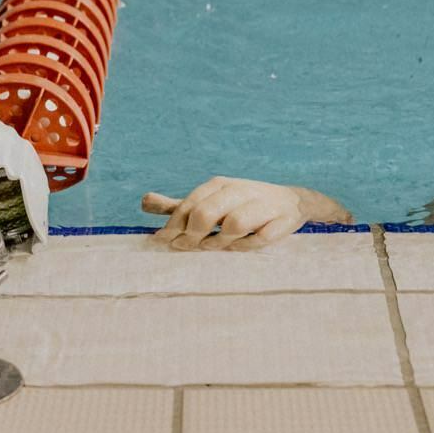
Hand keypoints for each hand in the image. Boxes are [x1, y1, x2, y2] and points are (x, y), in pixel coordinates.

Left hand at [142, 177, 310, 250]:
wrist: (290, 203)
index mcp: (219, 185)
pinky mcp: (279, 221)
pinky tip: (242, 247)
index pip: (190, 204)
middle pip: (207, 213)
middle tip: (188, 247)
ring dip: (220, 242)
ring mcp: (261, 204)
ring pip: (233, 225)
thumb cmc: (241, 204)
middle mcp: (238, 190)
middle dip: (194, 235)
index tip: (164, 241)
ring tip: (215, 247)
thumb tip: (143, 202)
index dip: (174, 225)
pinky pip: (258, 240)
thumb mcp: (208, 201)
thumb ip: (178, 206)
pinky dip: (247, 247)